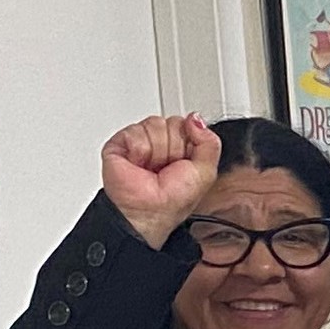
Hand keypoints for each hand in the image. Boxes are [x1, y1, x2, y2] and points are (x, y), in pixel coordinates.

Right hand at [101, 115, 221, 245]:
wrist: (148, 210)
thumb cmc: (173, 199)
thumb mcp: (206, 171)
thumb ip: (209, 142)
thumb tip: (196, 118)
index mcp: (181, 147)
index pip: (187, 123)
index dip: (189, 141)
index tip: (185, 160)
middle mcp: (161, 142)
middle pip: (172, 122)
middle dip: (174, 147)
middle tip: (167, 167)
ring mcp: (140, 141)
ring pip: (155, 125)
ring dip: (158, 151)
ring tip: (152, 168)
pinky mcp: (119, 142)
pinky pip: (135, 131)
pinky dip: (140, 151)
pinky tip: (138, 164)